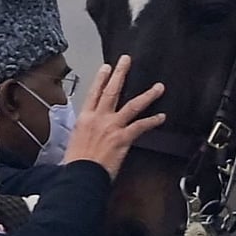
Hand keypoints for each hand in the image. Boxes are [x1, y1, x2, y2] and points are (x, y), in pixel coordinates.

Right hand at [63, 55, 165, 179]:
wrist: (81, 175)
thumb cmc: (76, 163)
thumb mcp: (74, 140)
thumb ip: (83, 130)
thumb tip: (87, 129)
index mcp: (85, 118)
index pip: (94, 93)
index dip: (101, 79)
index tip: (106, 67)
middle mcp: (99, 118)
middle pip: (112, 91)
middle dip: (120, 73)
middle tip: (126, 60)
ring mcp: (112, 126)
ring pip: (132, 105)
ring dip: (147, 95)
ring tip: (158, 87)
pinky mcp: (123, 138)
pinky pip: (141, 126)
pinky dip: (152, 121)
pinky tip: (161, 116)